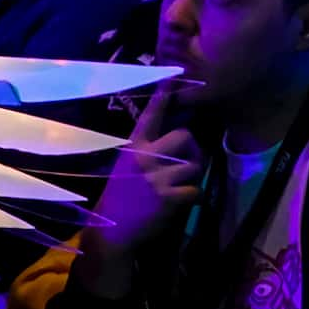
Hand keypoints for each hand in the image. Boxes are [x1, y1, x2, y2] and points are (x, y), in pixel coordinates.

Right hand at [84, 83, 199, 280]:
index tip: (170, 77)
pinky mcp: (168, 197)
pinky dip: (191, 198)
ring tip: (178, 187)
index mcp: (132, 147)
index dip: (162, 96)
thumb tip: (181, 140)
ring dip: (194, 177)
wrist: (112, 232)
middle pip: (186, 136)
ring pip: (196, 164)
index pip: (150, 116)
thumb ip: (148, 152)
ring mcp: (157, 177)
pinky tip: (176, 204)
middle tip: (185, 165)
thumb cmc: (120, 197)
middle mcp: (144, 157)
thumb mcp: (126, 167)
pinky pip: (196, 190)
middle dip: (193, 150)